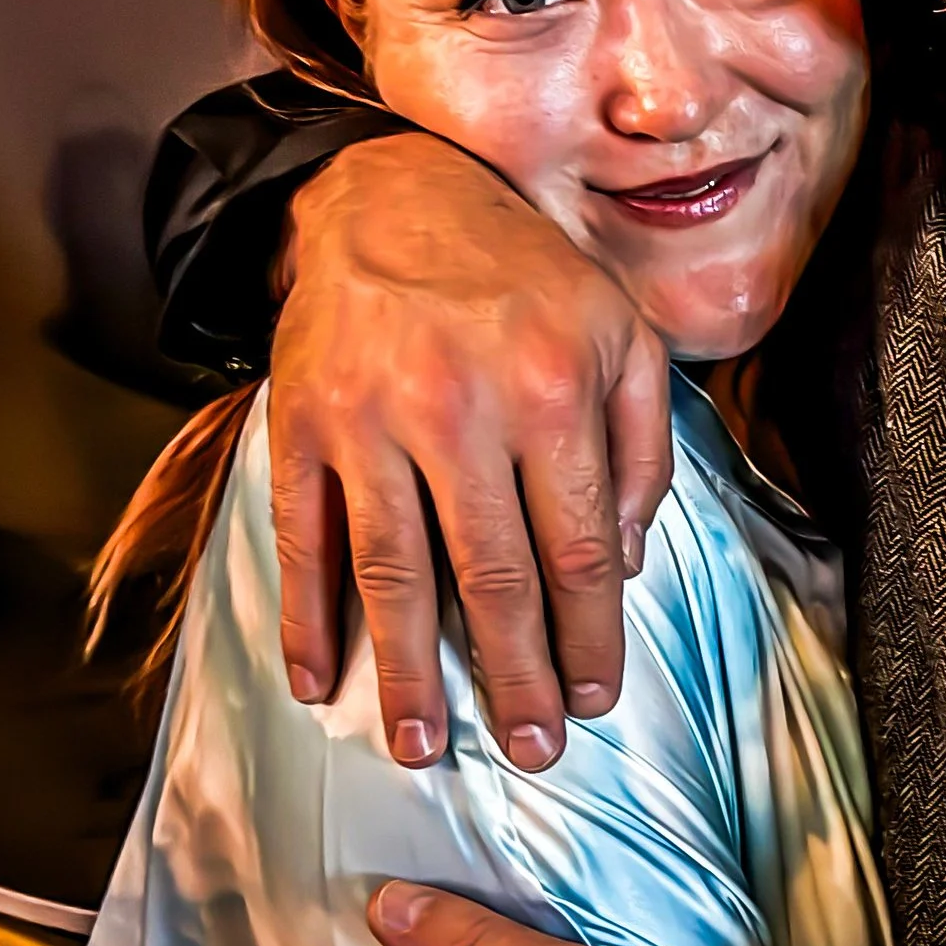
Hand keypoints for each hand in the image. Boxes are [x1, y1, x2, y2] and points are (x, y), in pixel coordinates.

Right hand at [270, 130, 674, 769]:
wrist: (390, 195)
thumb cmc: (523, 276)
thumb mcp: (620, 333)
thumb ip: (644, 445)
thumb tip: (629, 564)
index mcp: (553, 391)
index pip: (579, 550)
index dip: (589, 637)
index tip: (594, 699)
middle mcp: (460, 408)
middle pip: (492, 579)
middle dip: (515, 678)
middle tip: (532, 750)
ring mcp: (370, 418)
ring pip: (392, 573)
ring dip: (406, 672)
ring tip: (421, 746)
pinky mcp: (300, 421)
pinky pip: (304, 537)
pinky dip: (305, 617)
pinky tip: (316, 682)